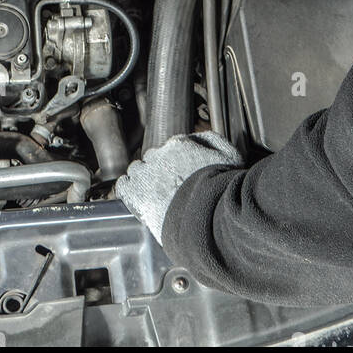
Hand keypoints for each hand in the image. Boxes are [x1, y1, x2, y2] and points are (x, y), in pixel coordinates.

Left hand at [116, 131, 243, 243]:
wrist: (207, 215)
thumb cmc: (220, 188)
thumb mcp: (229, 155)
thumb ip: (213, 140)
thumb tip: (201, 137)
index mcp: (179, 144)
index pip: (170, 147)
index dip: (174, 161)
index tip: (180, 171)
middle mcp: (159, 155)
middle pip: (153, 157)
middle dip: (159, 170)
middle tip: (170, 186)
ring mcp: (145, 174)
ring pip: (137, 170)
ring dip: (144, 180)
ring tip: (155, 195)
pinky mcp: (135, 193)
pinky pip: (124, 186)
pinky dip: (129, 191)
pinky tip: (138, 199)